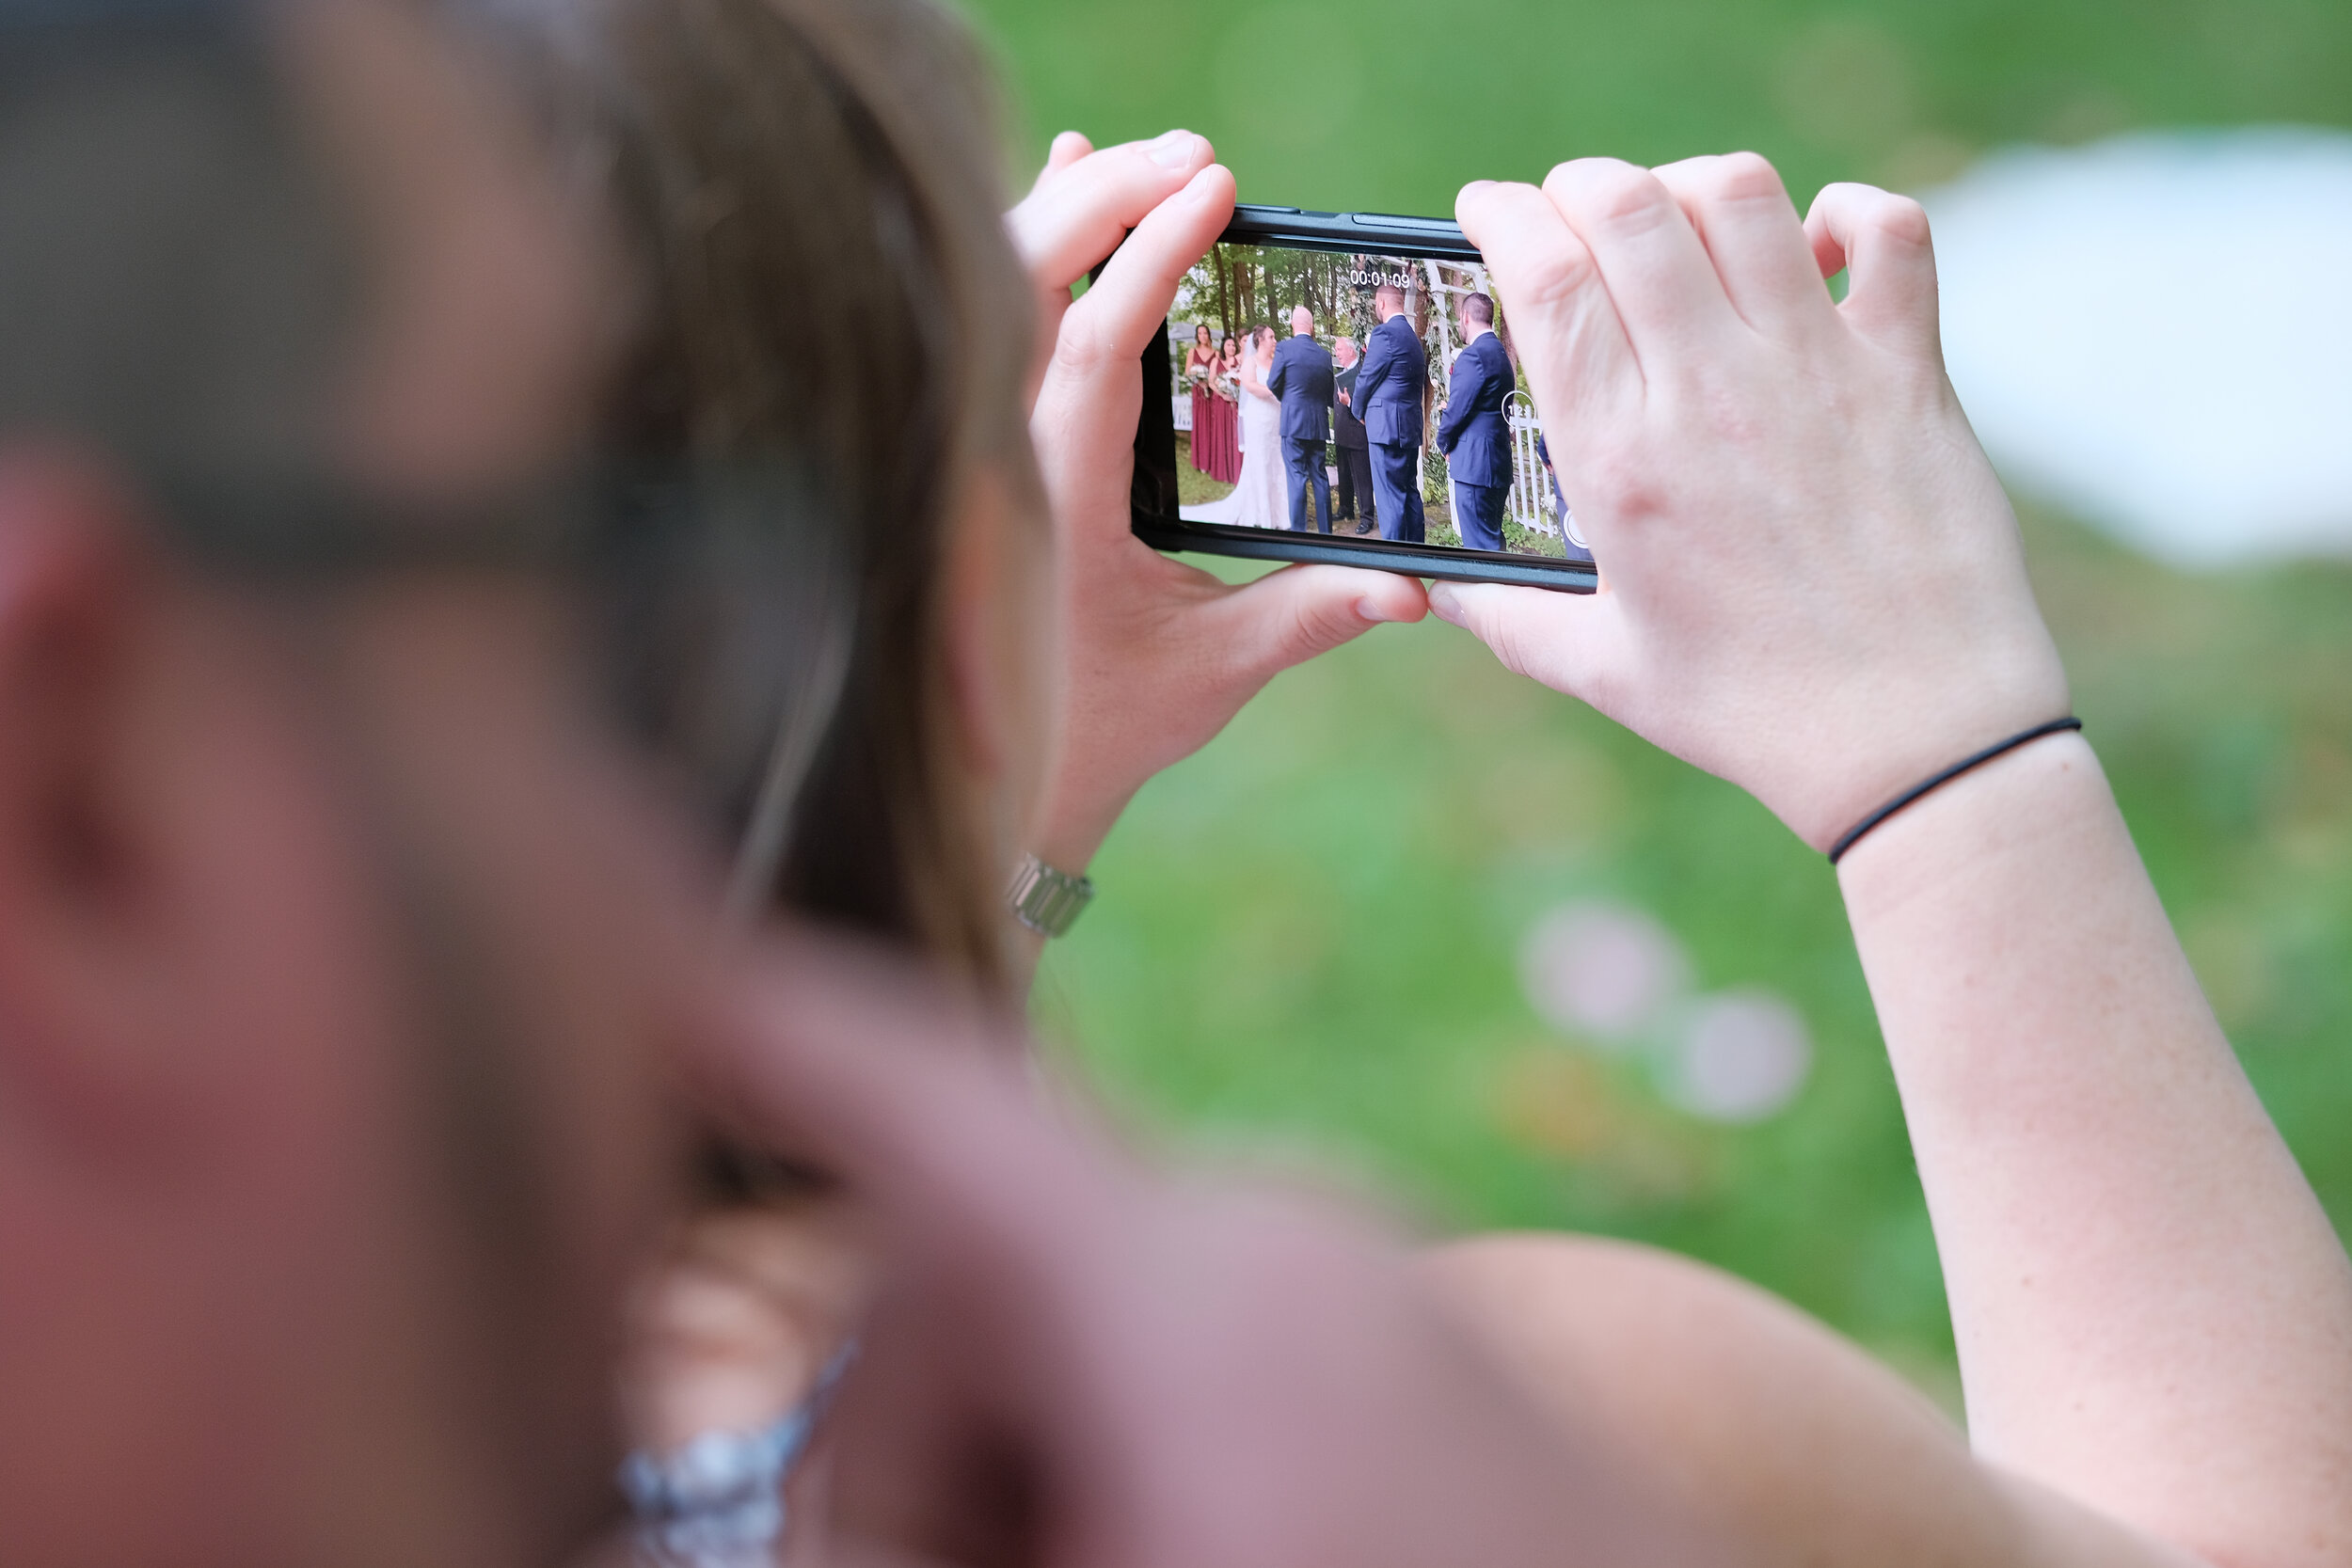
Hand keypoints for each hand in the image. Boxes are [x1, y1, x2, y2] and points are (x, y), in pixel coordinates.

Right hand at [691, 930, 1725, 1567]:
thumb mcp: (1111, 1561)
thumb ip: (901, 1526)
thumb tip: (819, 1509)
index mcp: (1191, 1283)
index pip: (915, 1095)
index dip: (758, 1034)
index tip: (638, 972)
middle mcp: (1277, 1248)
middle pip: (971, 1280)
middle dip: (907, 1457)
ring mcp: (1359, 1305)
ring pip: (1082, 1342)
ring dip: (1018, 1485)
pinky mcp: (1418, 1375)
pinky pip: (1201, 1376)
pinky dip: (1135, 1470)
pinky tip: (1185, 1549)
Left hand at [1009, 132, 1426, 871]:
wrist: (1007, 779)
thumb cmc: (1104, 725)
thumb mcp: (1216, 670)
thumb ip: (1311, 615)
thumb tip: (1413, 587)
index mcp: (1054, 495)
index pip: (1097, 342)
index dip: (1153, 255)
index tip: (1213, 188)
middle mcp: (1003, 454)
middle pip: (1032, 284)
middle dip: (1110, 202)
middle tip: (1195, 158)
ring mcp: (983, 444)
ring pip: (1000, 293)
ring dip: (1067, 215)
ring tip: (1140, 158)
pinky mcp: (986, 447)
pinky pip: (993, 323)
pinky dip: (1030, 251)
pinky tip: (1060, 187)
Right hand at [1435, 158, 2066, 849]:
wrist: (1915, 740)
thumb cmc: (1751, 711)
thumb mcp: (1599, 668)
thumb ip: (1503, 615)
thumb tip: (1431, 588)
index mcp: (1621, 459)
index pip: (1544, 275)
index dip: (1501, 213)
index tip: (1485, 210)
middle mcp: (1713, 394)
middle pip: (1628, 205)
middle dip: (1580, 184)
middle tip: (1571, 212)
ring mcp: (1819, 372)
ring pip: (1744, 195)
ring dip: (1692, 187)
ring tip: (1680, 226)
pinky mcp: (1910, 372)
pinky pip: (1891, 230)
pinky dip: (1851, 214)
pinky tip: (1818, 254)